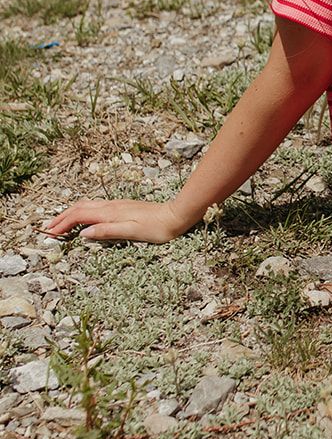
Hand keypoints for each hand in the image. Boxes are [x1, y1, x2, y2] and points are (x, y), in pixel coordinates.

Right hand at [42, 198, 191, 243]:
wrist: (176, 215)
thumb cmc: (158, 228)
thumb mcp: (132, 233)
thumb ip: (107, 231)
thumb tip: (83, 233)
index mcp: (110, 213)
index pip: (79, 216)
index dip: (62, 224)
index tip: (49, 233)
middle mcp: (111, 206)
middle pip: (79, 208)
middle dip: (62, 217)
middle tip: (48, 229)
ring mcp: (116, 205)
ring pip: (87, 205)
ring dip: (71, 213)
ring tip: (61, 223)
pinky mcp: (122, 207)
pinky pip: (96, 207)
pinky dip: (82, 212)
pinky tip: (84, 218)